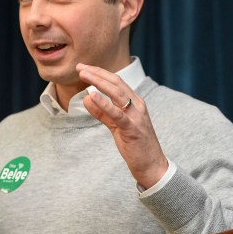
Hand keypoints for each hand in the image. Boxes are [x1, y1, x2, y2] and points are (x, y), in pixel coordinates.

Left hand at [76, 63, 167, 188]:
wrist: (152, 165)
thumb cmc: (135, 145)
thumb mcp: (116, 126)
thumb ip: (102, 112)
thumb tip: (87, 98)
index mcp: (135, 102)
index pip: (116, 81)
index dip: (99, 73)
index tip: (84, 68)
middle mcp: (137, 105)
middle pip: (116, 83)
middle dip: (97, 73)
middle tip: (80, 67)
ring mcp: (136, 116)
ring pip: (117, 93)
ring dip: (99, 82)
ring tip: (84, 75)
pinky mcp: (132, 129)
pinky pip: (117, 113)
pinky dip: (104, 103)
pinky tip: (93, 95)